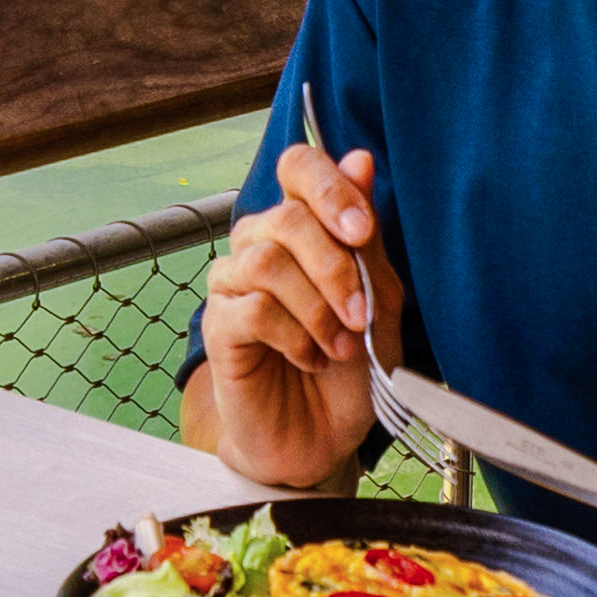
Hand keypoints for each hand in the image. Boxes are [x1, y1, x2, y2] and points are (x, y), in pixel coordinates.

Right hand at [192, 143, 383, 479]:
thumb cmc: (350, 368)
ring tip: (341, 345)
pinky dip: (294, 336)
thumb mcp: (377, 299)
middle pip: (286, 217)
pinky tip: (310, 358)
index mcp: (303, 226)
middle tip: (361, 315)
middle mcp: (261, 244)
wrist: (323, 437)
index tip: (362, 230)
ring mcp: (234, 284)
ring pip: (267, 261)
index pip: (299, 166)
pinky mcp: (218, 327)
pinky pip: (253, 309)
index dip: (329, 187)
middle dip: (334, 266)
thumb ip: (365, 237)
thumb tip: (359, 159)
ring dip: (317, 308)